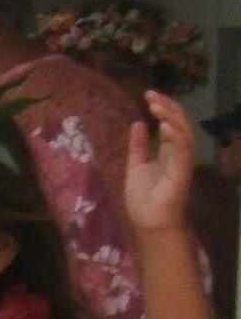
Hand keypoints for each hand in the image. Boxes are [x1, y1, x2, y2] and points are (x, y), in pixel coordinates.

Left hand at [124, 91, 196, 235]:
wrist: (148, 223)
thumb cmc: (143, 199)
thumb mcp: (136, 166)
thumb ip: (138, 146)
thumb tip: (137, 123)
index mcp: (168, 150)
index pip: (170, 121)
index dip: (161, 107)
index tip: (147, 95)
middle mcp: (178, 152)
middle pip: (178, 121)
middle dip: (166, 106)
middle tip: (150, 95)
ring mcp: (182, 160)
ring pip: (182, 131)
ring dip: (170, 116)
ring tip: (155, 105)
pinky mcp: (182, 170)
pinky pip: (182, 148)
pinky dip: (174, 135)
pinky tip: (163, 125)